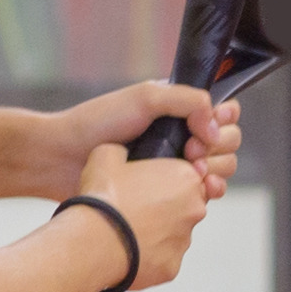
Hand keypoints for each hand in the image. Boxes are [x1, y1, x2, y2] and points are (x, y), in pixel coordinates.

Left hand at [38, 80, 234, 202]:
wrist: (62, 158)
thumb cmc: (98, 122)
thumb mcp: (146, 98)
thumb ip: (187, 101)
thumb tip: (216, 129)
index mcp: (178, 109)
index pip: (223, 112)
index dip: (223, 121)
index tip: (203, 129)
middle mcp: (181, 135)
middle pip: (227, 142)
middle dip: (219, 148)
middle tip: (191, 152)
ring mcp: (175, 165)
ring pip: (220, 168)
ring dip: (217, 170)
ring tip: (194, 175)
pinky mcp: (167, 191)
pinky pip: (202, 194)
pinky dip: (209, 191)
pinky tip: (200, 191)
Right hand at [82, 142, 211, 288]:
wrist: (93, 242)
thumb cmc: (103, 198)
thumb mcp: (106, 155)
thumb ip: (124, 151)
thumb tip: (122, 154)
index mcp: (185, 177)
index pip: (187, 174)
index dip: (164, 179)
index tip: (145, 184)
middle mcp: (194, 210)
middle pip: (184, 205)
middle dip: (164, 207)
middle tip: (134, 208)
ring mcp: (184, 241)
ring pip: (174, 234)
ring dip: (156, 232)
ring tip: (126, 230)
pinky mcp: (172, 268)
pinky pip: (162, 259)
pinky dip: (148, 255)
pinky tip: (126, 249)